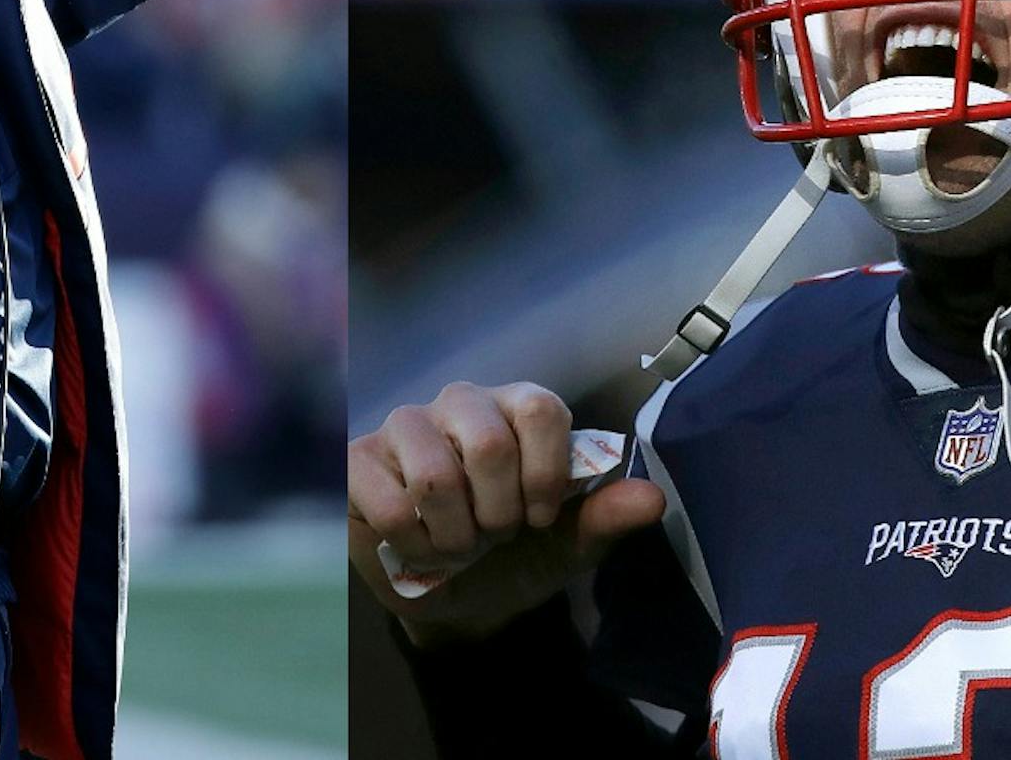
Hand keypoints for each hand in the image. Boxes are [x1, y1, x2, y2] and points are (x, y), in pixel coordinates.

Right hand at [348, 382, 665, 647]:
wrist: (460, 605)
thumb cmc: (518, 558)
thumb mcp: (568, 545)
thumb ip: (605, 517)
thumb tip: (652, 498)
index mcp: (516, 408)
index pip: (540, 408)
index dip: (545, 473)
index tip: (541, 519)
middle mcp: (459, 404)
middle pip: (488, 443)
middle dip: (498, 515)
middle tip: (495, 537)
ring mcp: (404, 428)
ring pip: (435, 475)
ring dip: (455, 535)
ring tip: (458, 546)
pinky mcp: (358, 462)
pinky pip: (386, 500)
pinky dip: (412, 543)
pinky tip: (417, 548)